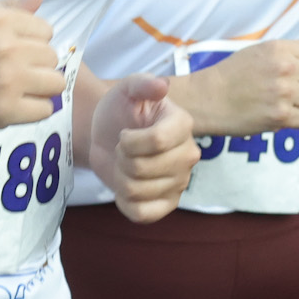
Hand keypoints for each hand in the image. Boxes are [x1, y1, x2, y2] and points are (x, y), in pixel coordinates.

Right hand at [0, 0, 65, 140]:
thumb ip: (8, 4)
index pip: (45, 29)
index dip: (31, 41)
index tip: (14, 50)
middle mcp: (5, 47)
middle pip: (51, 55)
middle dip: (36, 64)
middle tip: (13, 71)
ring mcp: (7, 80)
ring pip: (54, 82)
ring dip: (40, 87)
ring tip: (19, 89)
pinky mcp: (5, 111)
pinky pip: (45, 109)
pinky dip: (33, 109)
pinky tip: (15, 105)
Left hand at [97, 74, 196, 222]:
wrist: (109, 135)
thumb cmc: (121, 109)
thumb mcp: (127, 89)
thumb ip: (143, 84)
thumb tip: (162, 86)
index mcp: (183, 125)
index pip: (157, 140)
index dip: (129, 140)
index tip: (124, 133)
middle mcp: (189, 155)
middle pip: (142, 169)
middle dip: (121, 158)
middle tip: (123, 149)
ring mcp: (180, 182)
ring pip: (137, 192)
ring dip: (120, 178)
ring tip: (125, 165)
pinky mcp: (168, 204)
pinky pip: (142, 214)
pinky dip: (125, 203)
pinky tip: (126, 187)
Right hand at [174, 38, 298, 136]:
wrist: (208, 98)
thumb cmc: (232, 74)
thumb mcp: (260, 51)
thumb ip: (292, 47)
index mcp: (279, 49)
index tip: (298, 72)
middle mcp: (284, 68)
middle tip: (289, 89)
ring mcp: (283, 93)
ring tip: (280, 102)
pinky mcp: (279, 116)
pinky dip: (290, 120)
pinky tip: (274, 114)